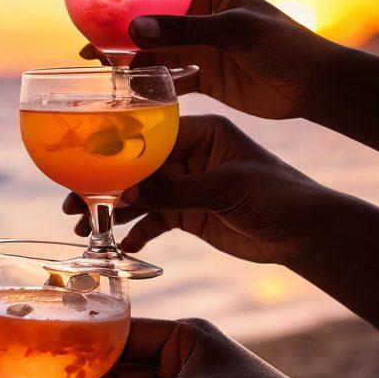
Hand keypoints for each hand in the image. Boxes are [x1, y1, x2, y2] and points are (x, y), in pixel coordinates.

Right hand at [64, 114, 325, 264]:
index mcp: (200, 132)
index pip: (147, 134)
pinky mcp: (187, 211)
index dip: (113, 149)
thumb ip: (175, 192)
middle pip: (134, 166)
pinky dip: (136, 231)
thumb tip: (126, 198)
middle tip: (72, 202)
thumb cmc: (278, 195)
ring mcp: (185, 184)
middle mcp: (188, 154)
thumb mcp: (226, 188)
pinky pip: (152, 219)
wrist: (306, 233)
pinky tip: (120, 245)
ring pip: (138, 195)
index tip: (83, 163)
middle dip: (103, 185)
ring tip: (84, 228)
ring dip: (112, 211)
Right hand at [82, 0, 328, 118]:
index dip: (129, 4)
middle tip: (90, 51)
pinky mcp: (207, 77)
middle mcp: (204, 19)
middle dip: (122, 38)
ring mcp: (204, 49)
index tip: (98, 15)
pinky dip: (152, 85)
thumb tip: (135, 29)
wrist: (314, 86)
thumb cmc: (284, 46)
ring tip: (105, 72)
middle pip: (153, 26)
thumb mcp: (234, 32)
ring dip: (133, 62)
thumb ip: (184, 31)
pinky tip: (131, 92)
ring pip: (158, 54)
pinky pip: (172, 79)